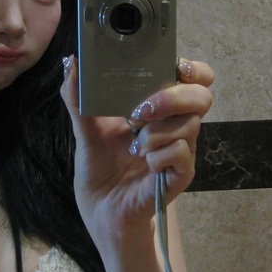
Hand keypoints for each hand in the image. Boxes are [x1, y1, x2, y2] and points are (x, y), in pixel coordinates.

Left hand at [60, 57, 213, 246]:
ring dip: (156, 132)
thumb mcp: (84, 129)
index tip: (172, 69)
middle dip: (172, 97)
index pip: (193, 77)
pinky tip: (144, 163)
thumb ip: (78, 98)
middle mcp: (175, 124)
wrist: (100, 207)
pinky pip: (182, 153)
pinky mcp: (181, 174)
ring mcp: (181, 149)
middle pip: (201, 96)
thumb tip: (70, 64)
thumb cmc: (99, 166)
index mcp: (158, 106)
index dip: (191, 69)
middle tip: (139, 112)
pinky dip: (159, 155)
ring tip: (134, 147)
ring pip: (190, 125)